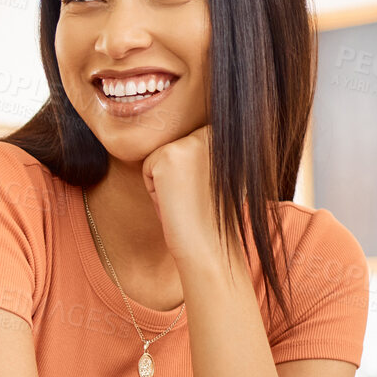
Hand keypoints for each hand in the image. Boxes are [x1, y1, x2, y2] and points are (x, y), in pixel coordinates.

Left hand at [142, 126, 223, 265]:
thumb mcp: (219, 175)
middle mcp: (212, 133)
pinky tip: (176, 202)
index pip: (188, 146)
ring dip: (166, 184)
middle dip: (178, 178)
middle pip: (173, 150)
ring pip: (160, 159)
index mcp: (227, 136)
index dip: (192, 176)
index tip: (206, 193)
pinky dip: (155, 191)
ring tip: (187, 201)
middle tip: (195, 199)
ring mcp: (191, 142)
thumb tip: (196, 137)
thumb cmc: (213, 215)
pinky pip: (148, 169)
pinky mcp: (169, 154)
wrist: (211, 242)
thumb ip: (208, 153)